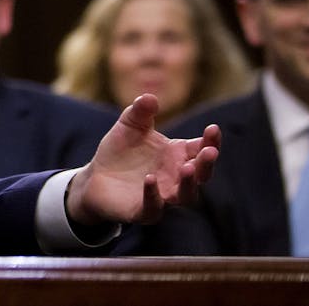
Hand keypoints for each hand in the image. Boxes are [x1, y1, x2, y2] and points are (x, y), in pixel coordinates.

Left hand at [65, 94, 220, 225]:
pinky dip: (153, 195)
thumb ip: (140, 112)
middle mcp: (176, 178)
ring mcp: (162, 196)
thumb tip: (149, 97)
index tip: (213, 128)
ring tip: (187, 168)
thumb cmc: (120, 150)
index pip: (202, 149)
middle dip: (207, 164)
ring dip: (189, 183)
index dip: (211, 141)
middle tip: (210, 151)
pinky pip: (153, 208)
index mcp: (178, 155)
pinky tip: (150, 179)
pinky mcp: (142, 211)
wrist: (96, 176)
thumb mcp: (129, 125)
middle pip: (201, 174)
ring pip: (185, 195)